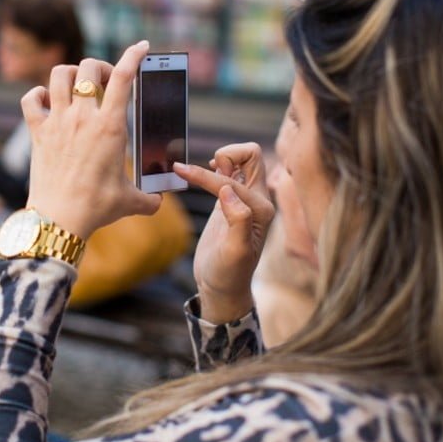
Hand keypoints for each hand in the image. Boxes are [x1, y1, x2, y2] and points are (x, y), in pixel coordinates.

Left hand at [21, 41, 160, 238]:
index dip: (134, 56)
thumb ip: (150, 198)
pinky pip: (31, 98)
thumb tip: (160, 202)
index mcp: (111, 127)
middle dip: (101, 67)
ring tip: (79, 87)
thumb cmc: (97, 208)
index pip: (124, 78)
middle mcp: (83, 117)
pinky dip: (38, 94)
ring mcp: (57, 121)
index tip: (141, 47)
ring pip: (59, 75)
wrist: (59, 219)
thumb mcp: (131, 201)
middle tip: (106, 82)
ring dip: (71, 74)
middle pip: (89, 67)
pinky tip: (47, 102)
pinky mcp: (37, 132)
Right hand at [173, 143, 274, 323]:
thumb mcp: (235, 252)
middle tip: (207, 170)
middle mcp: (258, 200)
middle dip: (227, 154)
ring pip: (241, 160)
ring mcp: (245, 198)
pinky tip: (198, 174)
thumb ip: (238, 220)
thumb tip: (228, 189)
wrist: (222, 287)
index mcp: (262, 209)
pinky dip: (213, 167)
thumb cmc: (229, 273)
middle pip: (251, 155)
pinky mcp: (231, 201)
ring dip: (221, 159)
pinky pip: (228, 172)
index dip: (206, 175)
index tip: (181, 171)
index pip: (235, 178)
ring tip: (199, 173)